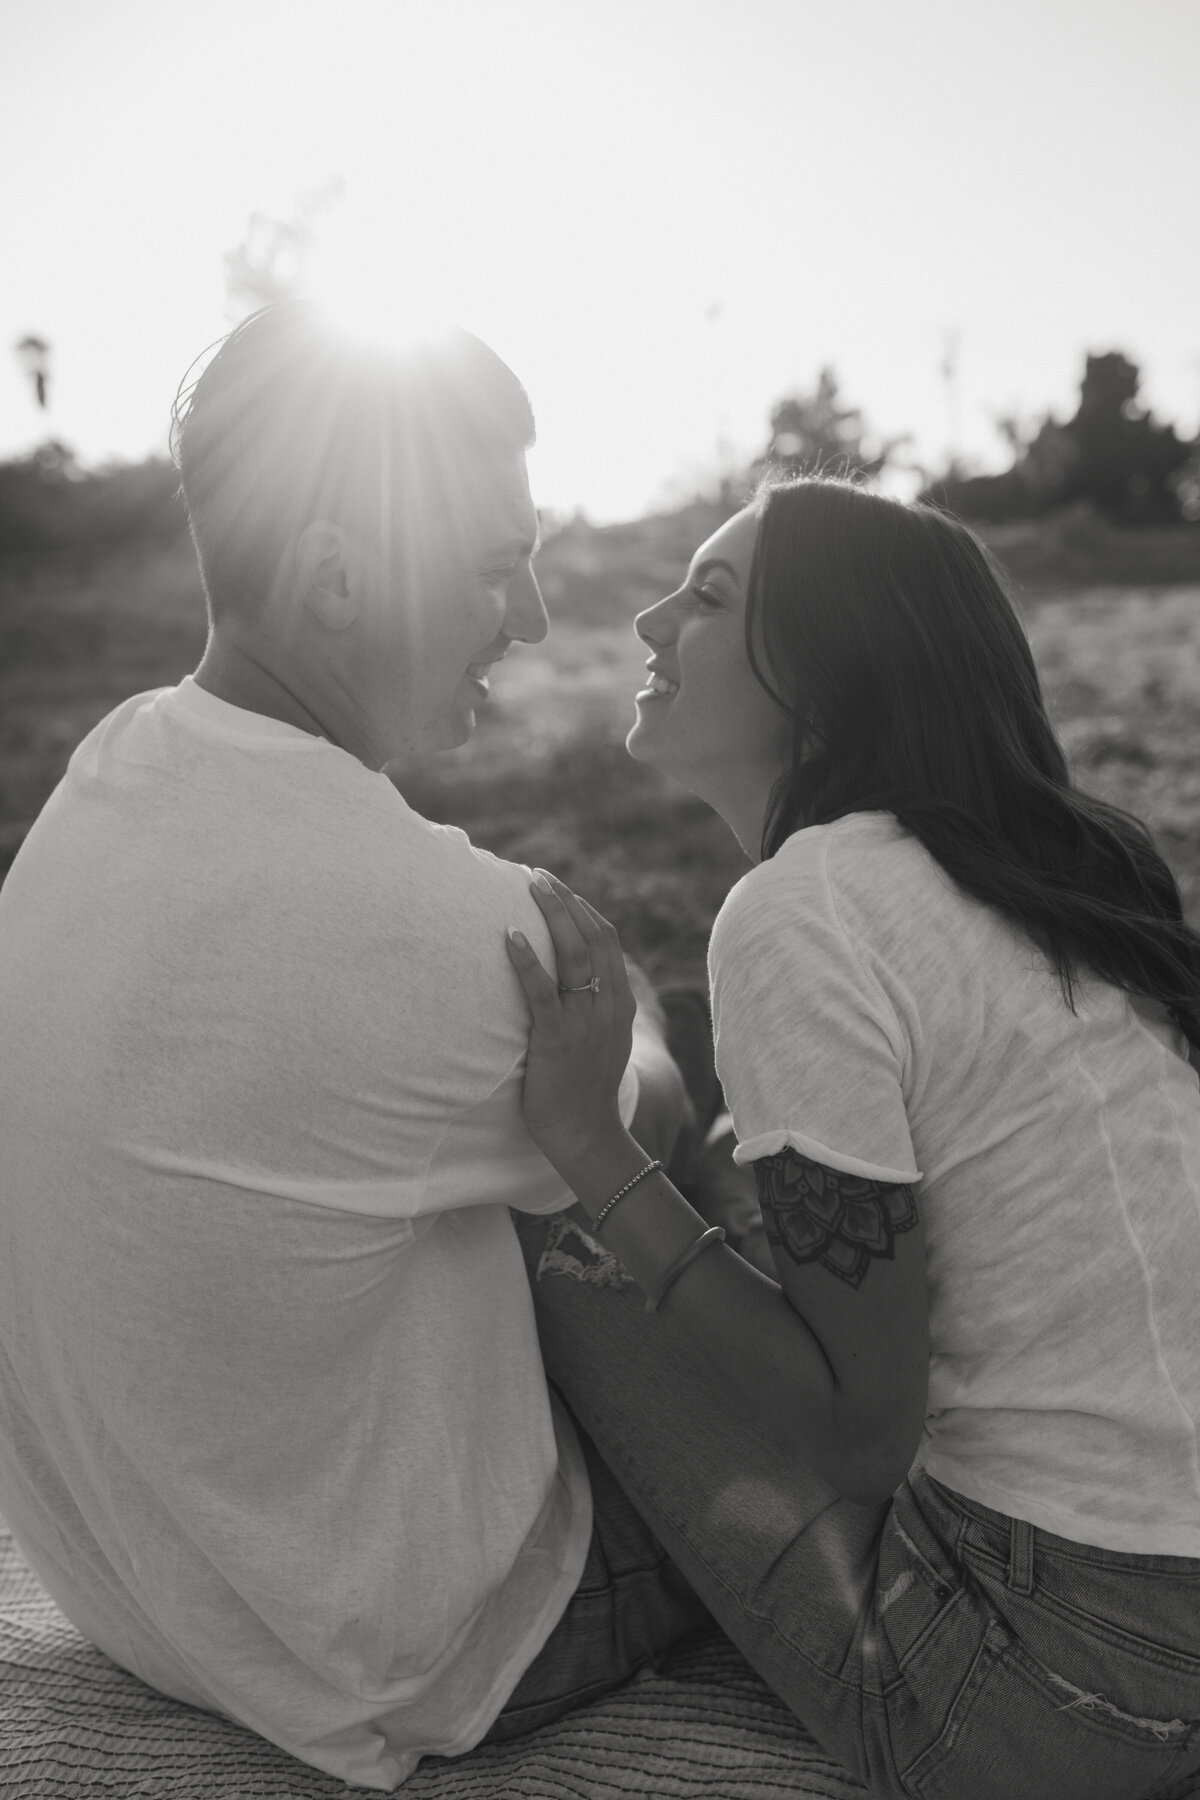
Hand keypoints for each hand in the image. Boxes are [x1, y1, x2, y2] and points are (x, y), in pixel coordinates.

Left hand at [506, 871, 636, 1174]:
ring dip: (551, 915)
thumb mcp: (601, 1041)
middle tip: (537, 876)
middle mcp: (607, 1005)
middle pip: (592, 936)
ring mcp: (585, 1021)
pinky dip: (527, 960)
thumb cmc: (584, 1090)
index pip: (607, 940)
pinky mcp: (557, 1039)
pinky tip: (511, 937)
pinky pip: (543, 991)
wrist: (585, 1133)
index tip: (558, 888)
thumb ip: (595, 1009)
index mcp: (619, 1003)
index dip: (582, 909)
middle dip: (565, 900)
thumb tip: (573, 983)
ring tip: (528, 886)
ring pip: (573, 954)